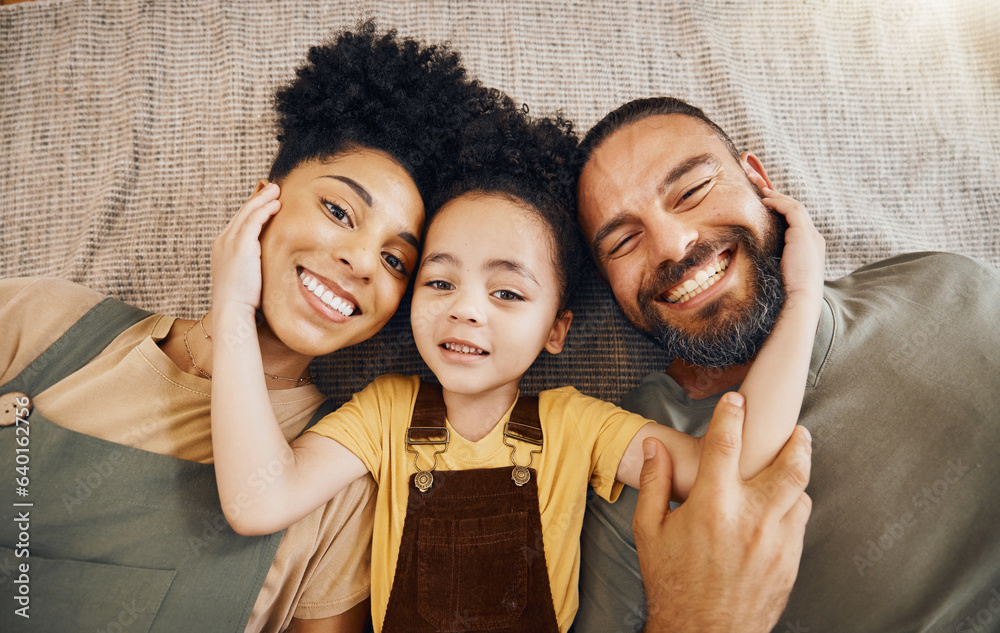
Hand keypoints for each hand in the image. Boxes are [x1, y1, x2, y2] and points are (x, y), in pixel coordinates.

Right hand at [211, 182, 281, 311]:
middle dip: (257, 199)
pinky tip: (276, 204)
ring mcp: (230, 241)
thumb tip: (266, 261)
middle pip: (242, 213)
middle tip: (272, 188)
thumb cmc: (242, 300)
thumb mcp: (245, 276)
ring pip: (247, 213)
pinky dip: (265, 210)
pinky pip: (253, 221)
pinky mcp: (240, 245)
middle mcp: (223, 240)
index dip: (252, 209)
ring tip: (277, 190)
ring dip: (263, 199)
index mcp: (223, 247)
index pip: (239, 222)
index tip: (264, 200)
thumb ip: (253, 263)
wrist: (232, 310)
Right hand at [633, 392, 812, 632]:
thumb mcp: (649, 532)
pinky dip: (792, 508)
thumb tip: (655, 448)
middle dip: (795, 440)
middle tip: (795, 430)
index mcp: (712, 505)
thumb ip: (655, 484)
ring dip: (797, 475)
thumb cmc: (672, 584)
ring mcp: (775, 541)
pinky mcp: (789, 561)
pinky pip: (800, 523)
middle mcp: (750, 518)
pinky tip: (780, 507)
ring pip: (801, 492)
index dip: (732, 414)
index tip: (736, 401)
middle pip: (789, 464)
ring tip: (791, 464)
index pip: (726, 442)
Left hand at [747, 172, 825, 300]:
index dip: (780, 209)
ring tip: (760, 187)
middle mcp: (813, 237)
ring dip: (776, 195)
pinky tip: (764, 199)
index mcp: (808, 246)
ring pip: (794, 206)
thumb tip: (752, 256)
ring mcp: (811, 234)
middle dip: (777, 196)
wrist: (800, 298)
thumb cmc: (787, 290)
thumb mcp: (779, 270)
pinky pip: (792, 210)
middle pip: (796, 209)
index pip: (795, 220)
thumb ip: (773, 259)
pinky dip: (778, 202)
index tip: (764, 201)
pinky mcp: (804, 233)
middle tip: (759, 184)